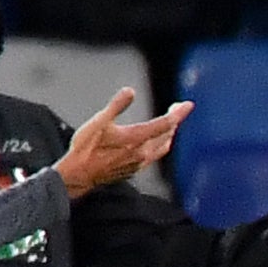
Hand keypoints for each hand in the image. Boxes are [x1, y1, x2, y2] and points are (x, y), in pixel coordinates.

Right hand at [52, 88, 189, 195]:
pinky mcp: (135, 169)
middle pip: (167, 134)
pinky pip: (156, 154)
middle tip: (177, 107)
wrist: (78, 175)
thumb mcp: (98, 122)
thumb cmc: (86, 149)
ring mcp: (140, 162)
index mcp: (136, 138)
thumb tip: (130, 92)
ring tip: (171, 122)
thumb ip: (116, 106)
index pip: (165, 124)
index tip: (188, 104)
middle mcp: (142, 152)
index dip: (179, 113)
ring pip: (163, 145)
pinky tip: (156, 141)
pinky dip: (161, 143)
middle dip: (174, 119)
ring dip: (169, 132)